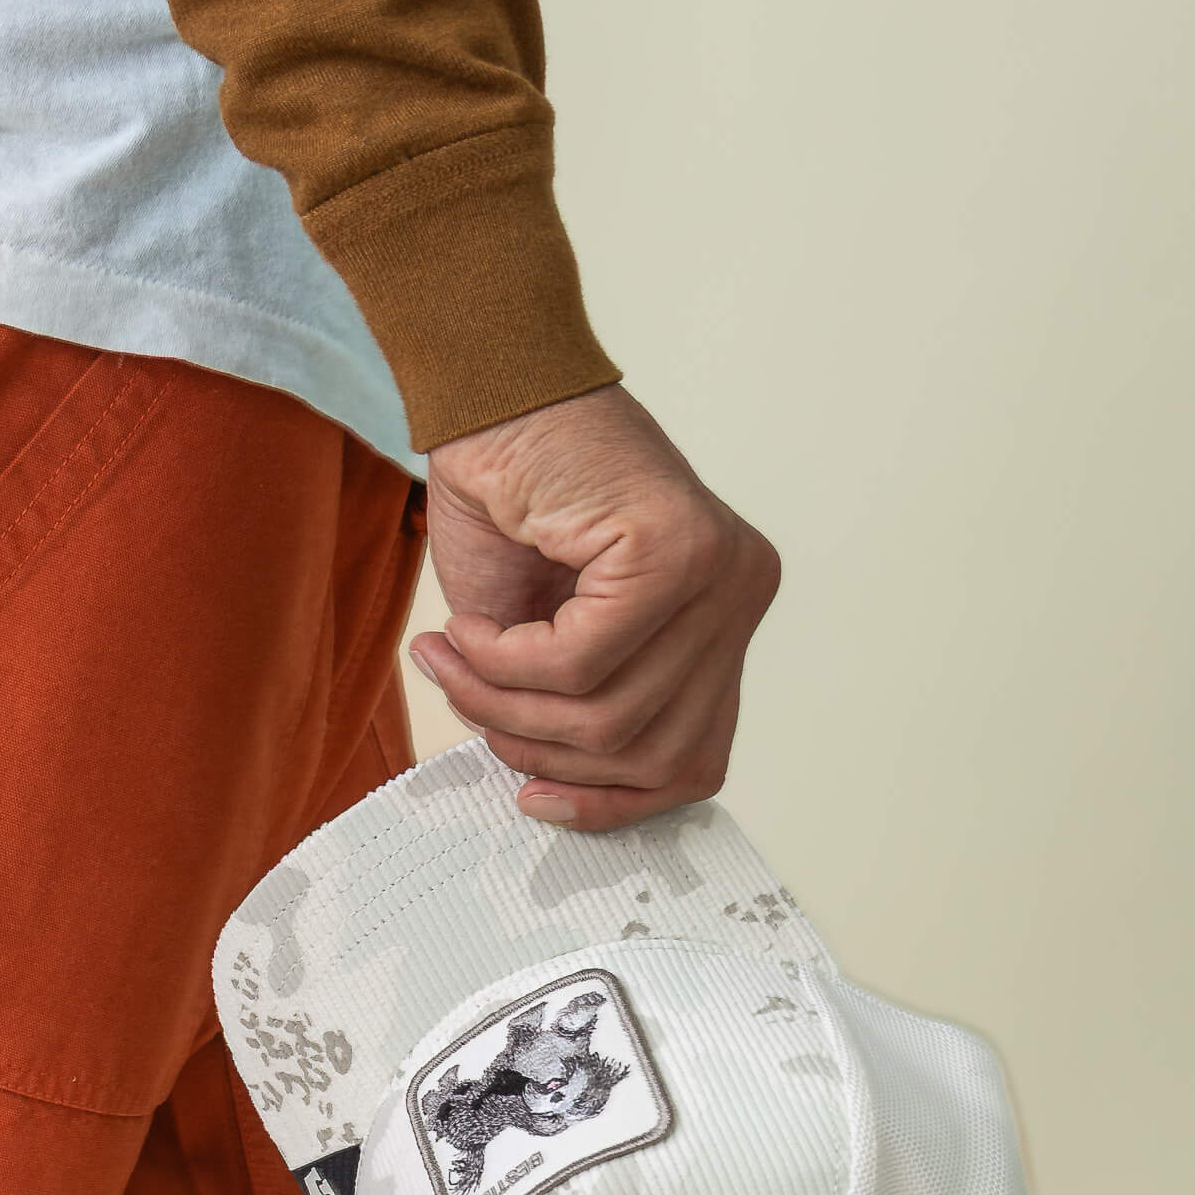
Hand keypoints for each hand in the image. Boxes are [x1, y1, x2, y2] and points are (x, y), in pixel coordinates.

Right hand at [412, 383, 780, 831]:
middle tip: (465, 696)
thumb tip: (549, 788)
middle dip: (536, 746)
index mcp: (720, 620)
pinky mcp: (676, 550)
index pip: (693, 759)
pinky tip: (473, 625)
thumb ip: (571, 709)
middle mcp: (739, 597)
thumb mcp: (542, 638)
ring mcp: (719, 574)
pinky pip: (579, 662)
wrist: (491, 393)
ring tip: (455, 657)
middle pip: (648, 750)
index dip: (611, 800)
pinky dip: (505, 660)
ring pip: (609, 716)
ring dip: (505, 702)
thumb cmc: (512, 501)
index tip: (535, 797)